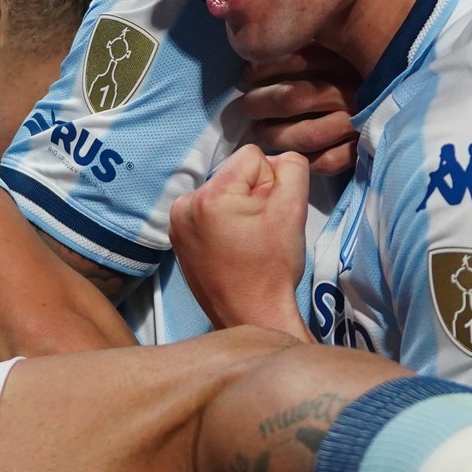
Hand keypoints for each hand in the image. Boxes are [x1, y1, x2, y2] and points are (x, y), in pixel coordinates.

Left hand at [171, 144, 310, 336]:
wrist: (250, 314)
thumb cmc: (272, 269)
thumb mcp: (293, 211)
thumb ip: (292, 168)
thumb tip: (277, 159)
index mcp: (209, 197)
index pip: (253, 157)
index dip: (271, 184)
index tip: (268, 217)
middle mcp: (185, 205)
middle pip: (235, 174)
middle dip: (252, 196)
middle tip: (259, 233)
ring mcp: (177, 222)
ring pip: (223, 191)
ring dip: (238, 209)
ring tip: (246, 242)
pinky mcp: (178, 235)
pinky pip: (209, 210)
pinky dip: (224, 222)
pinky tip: (232, 247)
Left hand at [241, 47, 359, 177]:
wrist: (392, 100)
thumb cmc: (347, 71)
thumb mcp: (330, 47)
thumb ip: (302, 48)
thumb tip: (256, 54)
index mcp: (342, 60)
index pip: (291, 62)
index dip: (260, 71)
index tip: (246, 78)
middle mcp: (351, 90)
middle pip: (291, 99)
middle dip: (259, 105)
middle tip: (248, 107)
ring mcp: (358, 121)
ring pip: (307, 135)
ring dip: (275, 136)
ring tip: (261, 131)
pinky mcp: (362, 148)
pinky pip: (328, 161)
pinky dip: (304, 160)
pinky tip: (290, 153)